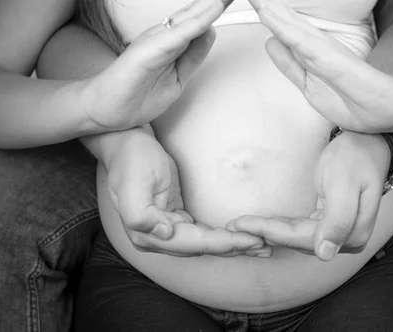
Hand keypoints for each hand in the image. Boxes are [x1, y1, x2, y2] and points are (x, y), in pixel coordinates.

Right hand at [80, 0, 242, 130]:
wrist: (106, 109)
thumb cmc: (136, 94)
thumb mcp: (177, 77)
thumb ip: (193, 55)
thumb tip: (212, 31)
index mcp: (173, 38)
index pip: (202, 12)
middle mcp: (166, 32)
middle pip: (201, 4)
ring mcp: (158, 37)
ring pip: (195, 12)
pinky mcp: (152, 48)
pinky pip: (183, 31)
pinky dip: (202, 17)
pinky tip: (218, 4)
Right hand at [102, 127, 270, 256]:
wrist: (126, 143)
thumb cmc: (131, 160)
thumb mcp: (132, 185)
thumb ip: (141, 216)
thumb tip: (164, 233)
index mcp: (147, 234)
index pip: (194, 243)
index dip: (224, 244)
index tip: (251, 241)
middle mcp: (157, 238)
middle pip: (202, 248)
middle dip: (234, 248)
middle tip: (266, 248)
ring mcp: (166, 230)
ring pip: (205, 243)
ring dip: (233, 246)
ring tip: (261, 247)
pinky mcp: (176, 219)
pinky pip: (203, 233)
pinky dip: (223, 236)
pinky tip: (241, 238)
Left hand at [226, 131, 389, 260]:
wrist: (368, 143)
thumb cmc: (355, 158)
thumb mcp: (344, 185)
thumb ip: (338, 220)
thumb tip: (325, 255)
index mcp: (353, 235)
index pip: (303, 238)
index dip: (271, 232)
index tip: (242, 224)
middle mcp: (347, 240)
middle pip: (298, 240)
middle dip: (265, 233)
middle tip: (233, 225)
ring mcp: (339, 233)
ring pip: (296, 236)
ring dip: (268, 231)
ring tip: (240, 225)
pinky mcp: (329, 223)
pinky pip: (300, 228)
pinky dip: (279, 226)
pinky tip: (260, 224)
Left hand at [238, 0, 392, 132]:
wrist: (389, 110)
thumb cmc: (353, 100)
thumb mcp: (310, 86)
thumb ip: (289, 65)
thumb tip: (268, 42)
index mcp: (307, 48)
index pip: (279, 19)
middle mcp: (312, 42)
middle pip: (279, 11)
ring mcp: (320, 47)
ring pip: (285, 20)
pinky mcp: (329, 58)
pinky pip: (299, 40)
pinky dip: (280, 23)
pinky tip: (264, 9)